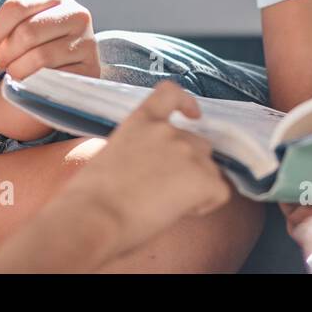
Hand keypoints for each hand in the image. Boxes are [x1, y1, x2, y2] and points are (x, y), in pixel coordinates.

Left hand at [0, 0, 99, 80]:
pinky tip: (30, 82)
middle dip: (4, 53)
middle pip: (27, 32)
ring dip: (17, 70)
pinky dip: (35, 83)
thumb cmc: (39, 42)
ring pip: (39, 57)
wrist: (70, 64)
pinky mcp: (91, 67)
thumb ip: (4, 30)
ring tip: (13, 72)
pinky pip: (54, 78)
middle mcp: (77, 13)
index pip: (17, 7)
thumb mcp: (23, 25)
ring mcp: (87, 41)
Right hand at [62, 81, 231, 258]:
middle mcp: (167, 131)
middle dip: (189, 166)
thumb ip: (139, 151)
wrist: (94, 217)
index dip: (187, 103)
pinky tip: (180, 213)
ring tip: (166, 206)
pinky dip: (206, 204)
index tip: (193, 115)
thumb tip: (153, 170)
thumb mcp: (112, 157)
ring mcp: (186, 152)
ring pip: (209, 170)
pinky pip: (219, 192)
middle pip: (197, 144)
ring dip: (196, 185)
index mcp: (141, 121)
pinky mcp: (202, 178)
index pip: (171, 93)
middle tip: (163, 192)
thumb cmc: (91, 198)